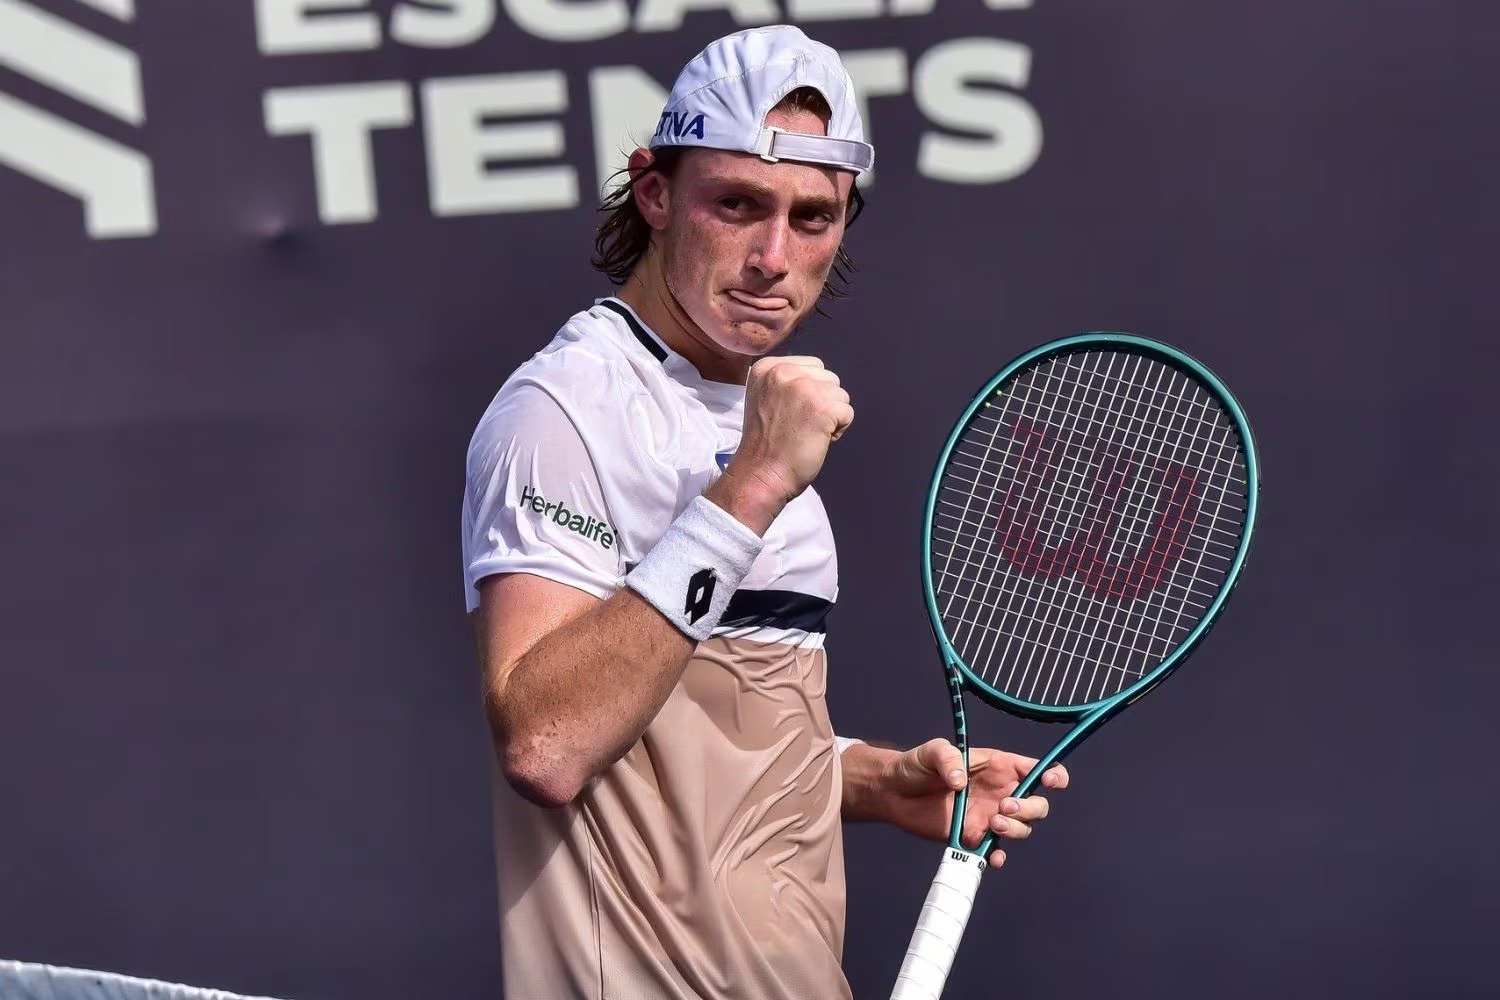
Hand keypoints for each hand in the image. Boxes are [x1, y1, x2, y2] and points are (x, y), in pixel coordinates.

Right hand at [709, 356, 852, 531]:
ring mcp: (804, 387)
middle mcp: (784, 371)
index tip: (790, 413)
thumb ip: (788, 383)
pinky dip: (838, 430)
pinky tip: (816, 440)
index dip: (810, 393)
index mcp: (768, 367)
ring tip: (807, 433)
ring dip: (831, 416)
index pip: (813, 366)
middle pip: (829, 378)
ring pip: (841, 395)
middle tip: (799, 425)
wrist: (760, 474)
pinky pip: (847, 412)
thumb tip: (819, 379)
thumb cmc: (766, 445)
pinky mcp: (822, 407)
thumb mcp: (766, 398)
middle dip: (823, 402)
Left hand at [876, 738, 1068, 867]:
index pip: (1037, 770)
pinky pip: (996, 851)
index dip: (1053, 775)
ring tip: (992, 824)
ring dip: (1015, 830)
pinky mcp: (974, 838)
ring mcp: (989, 817)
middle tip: (1003, 808)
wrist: (893, 793)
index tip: (1051, 782)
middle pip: (1037, 805)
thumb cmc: (916, 765)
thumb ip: (948, 758)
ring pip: (1022, 829)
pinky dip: (999, 856)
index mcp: (998, 767)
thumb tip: (960, 782)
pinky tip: (992, 856)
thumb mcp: (932, 752)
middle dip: (1029, 808)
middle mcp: (1000, 792)